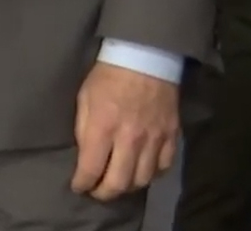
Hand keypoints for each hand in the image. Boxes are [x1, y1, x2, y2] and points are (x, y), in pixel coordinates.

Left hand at [71, 62, 178, 201]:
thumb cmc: (107, 76)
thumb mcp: (84, 98)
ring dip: (128, 186)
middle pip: (119, 182)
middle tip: (97, 191)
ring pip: (143, 180)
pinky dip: (152, 175)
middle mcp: (130, 139)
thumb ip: (84, 128)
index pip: (91, 169)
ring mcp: (154, 140)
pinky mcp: (172, 137)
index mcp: (103, 128)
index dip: (82, 183)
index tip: (78, 186)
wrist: (145, 59)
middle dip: (104, 193)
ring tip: (118, 183)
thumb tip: (83, 154)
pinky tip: (142, 171)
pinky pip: (164, 167)